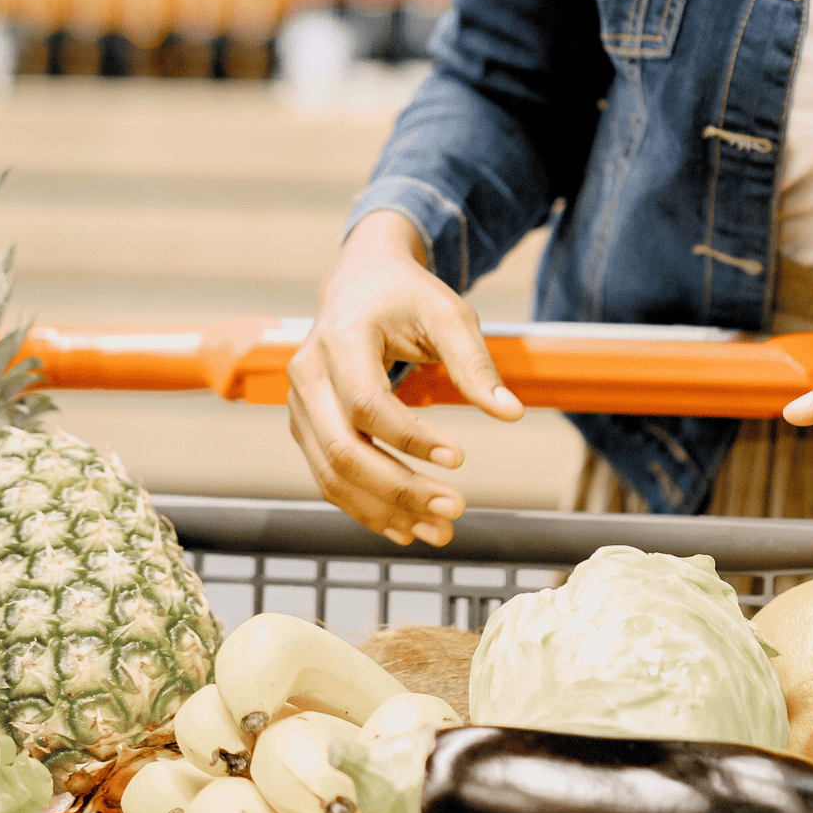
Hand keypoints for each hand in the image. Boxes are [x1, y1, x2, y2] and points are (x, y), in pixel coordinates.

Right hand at [287, 211, 523, 546]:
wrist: (360, 282)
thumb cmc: (407, 296)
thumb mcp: (448, 315)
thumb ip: (475, 364)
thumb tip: (511, 413)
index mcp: (340, 339)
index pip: (368, 404)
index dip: (412, 438)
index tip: (460, 458)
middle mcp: (308, 374)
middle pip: (343, 449)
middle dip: (399, 488)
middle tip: (454, 510)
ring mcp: (301, 404)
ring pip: (332, 473)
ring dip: (383, 510)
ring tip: (438, 530)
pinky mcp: (307, 427)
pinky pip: (329, 477)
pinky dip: (366, 507)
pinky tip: (405, 527)